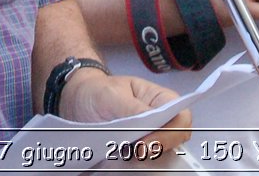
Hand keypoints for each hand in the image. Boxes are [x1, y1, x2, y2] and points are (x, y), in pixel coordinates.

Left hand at [59, 71, 191, 160]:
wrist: (77, 102)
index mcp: (161, 100)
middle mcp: (161, 121)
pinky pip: (144, 165)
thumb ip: (132, 108)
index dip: (169, 135)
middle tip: (130, 154)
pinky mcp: (136, 154)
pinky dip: (133, 167)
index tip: (143, 145)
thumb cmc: (97, 91)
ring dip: (143, 161)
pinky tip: (116, 161)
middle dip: (156, 150)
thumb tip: (152, 123)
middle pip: (174, 142)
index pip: (181, 119)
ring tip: (120, 156)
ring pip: (161, 157)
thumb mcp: (111, 95)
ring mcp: (149, 139)